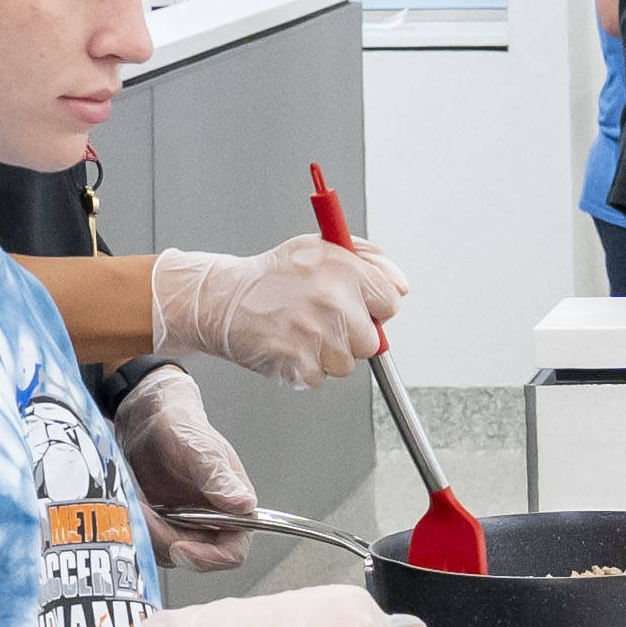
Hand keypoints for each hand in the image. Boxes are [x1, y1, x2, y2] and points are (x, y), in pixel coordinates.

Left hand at [113, 367, 254, 570]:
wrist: (149, 422)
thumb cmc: (183, 428)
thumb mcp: (202, 449)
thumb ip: (220, 479)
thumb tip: (243, 505)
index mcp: (234, 508)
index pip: (232, 552)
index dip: (209, 559)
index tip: (180, 548)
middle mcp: (213, 523)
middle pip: (195, 558)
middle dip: (165, 541)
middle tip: (146, 516)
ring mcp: (186, 527)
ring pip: (168, 553)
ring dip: (148, 533)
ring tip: (137, 501)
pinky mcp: (162, 527)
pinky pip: (149, 542)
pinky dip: (137, 526)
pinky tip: (132, 502)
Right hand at [153, 235, 410, 387]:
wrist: (224, 298)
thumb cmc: (274, 275)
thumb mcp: (322, 248)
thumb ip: (370, 260)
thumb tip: (401, 287)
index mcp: (343, 268)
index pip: (390, 303)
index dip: (373, 307)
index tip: (356, 306)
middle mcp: (332, 299)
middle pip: (372, 341)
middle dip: (351, 336)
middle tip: (323, 321)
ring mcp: (315, 333)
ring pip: (347, 364)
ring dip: (328, 355)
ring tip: (303, 332)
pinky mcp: (297, 362)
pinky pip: (319, 378)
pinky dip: (305, 368)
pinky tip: (289, 345)